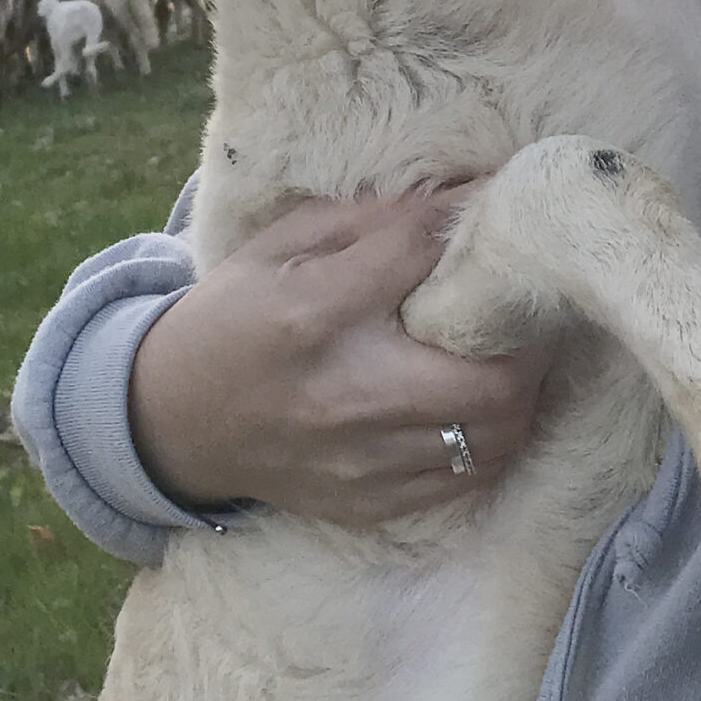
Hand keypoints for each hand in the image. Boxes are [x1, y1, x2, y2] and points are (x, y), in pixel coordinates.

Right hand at [128, 187, 551, 526]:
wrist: (171, 421)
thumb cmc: (231, 319)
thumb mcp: (277, 248)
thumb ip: (365, 221)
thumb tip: (455, 195)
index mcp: (313, 313)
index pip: (421, 255)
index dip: (470, 221)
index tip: (496, 206)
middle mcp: (345, 395)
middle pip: (493, 381)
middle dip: (529, 344)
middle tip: (527, 312)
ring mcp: (360, 462)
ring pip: (493, 440)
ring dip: (519, 396)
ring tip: (511, 360)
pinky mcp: (366, 505)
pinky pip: (464, 481)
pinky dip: (487, 441)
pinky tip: (476, 410)